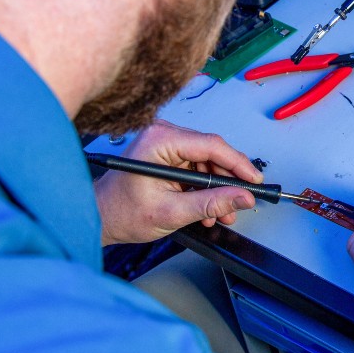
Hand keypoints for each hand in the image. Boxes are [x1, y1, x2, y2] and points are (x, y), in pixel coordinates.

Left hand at [93, 120, 260, 245]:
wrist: (99, 218)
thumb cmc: (121, 212)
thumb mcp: (172, 212)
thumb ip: (211, 203)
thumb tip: (242, 197)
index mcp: (159, 140)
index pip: (211, 145)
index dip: (238, 164)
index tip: (254, 180)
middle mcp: (162, 134)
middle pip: (212, 152)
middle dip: (227, 181)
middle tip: (241, 201)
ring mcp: (164, 142)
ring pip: (207, 161)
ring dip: (217, 188)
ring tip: (223, 212)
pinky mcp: (166, 153)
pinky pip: (197, 166)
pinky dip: (205, 187)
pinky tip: (209, 207)